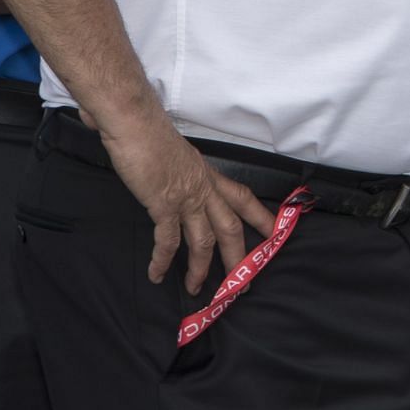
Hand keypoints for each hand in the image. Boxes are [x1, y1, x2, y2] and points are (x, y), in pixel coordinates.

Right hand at [90, 108, 278, 291]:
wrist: (134, 121)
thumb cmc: (147, 131)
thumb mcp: (170, 151)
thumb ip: (169, 164)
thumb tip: (156, 167)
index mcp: (206, 174)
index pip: (242, 197)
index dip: (260, 215)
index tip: (275, 231)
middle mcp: (203, 186)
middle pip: (231, 227)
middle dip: (238, 257)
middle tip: (242, 283)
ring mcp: (186, 196)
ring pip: (204, 240)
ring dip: (200, 268)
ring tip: (196, 289)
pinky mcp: (164, 204)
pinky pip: (167, 240)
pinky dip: (163, 260)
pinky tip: (157, 274)